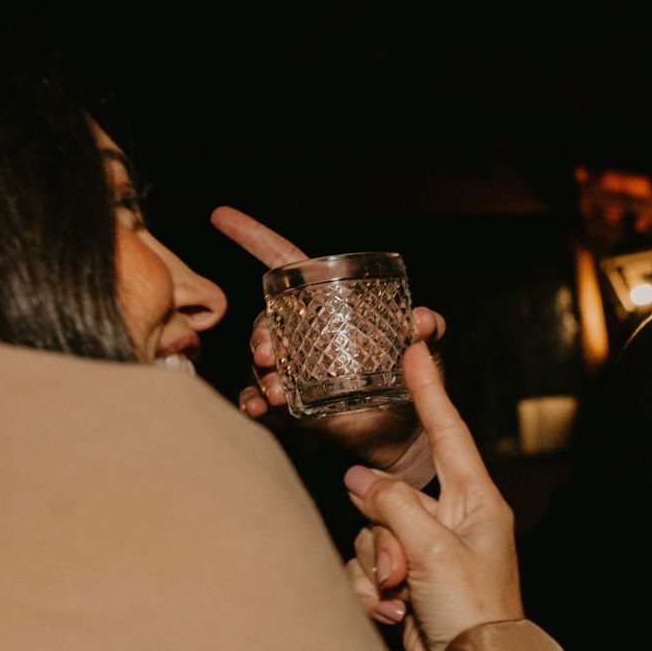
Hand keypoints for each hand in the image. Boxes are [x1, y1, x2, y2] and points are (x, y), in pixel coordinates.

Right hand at [216, 205, 445, 483]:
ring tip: (276, 388)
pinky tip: (261, 407)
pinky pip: (261, 399)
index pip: (287, 263)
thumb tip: (419, 319)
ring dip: (261, 371)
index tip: (222, 216)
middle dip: (259, 332)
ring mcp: (296, 368)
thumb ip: (429, 329)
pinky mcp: (293, 402)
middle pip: (267, 318)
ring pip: (261, 361)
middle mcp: (306, 332)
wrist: (408, 433)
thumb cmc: (416, 379)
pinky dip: (254, 402)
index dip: (255, 238)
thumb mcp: (427, 348)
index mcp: (330, 306)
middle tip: (268, 352)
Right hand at [340, 342, 520, 650]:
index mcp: (477, 500)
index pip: (448, 433)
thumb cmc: (470, 610)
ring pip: (369, 529)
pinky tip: (388, 614)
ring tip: (396, 596)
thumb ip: (391, 505)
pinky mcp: (403, 579)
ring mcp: (425, 549)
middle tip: (395, 566)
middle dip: (381, 530)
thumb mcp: (431, 550)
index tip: (416, 349)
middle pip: (390, 491)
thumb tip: (359, 480)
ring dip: (373, 566)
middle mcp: (452, 518)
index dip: (429, 391)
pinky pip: (364, 563)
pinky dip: (368, 589)